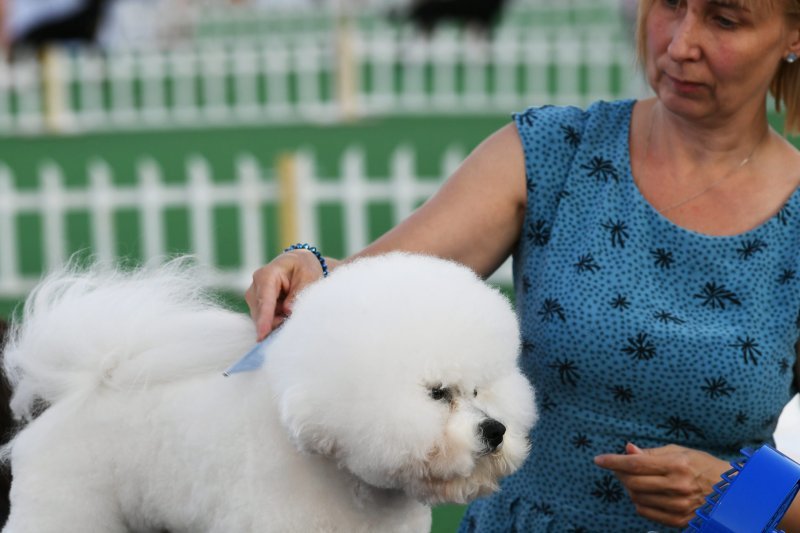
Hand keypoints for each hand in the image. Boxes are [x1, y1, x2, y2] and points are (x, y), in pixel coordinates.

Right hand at [245, 249, 330, 339]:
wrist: (298, 263)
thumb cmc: (303, 268)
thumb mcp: (308, 277)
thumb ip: (298, 294)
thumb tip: (288, 311)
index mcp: (267, 275)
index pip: (264, 300)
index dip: (264, 319)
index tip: (262, 335)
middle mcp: (256, 285)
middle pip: (260, 313)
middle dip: (275, 322)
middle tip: (294, 322)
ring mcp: (254, 296)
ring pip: (261, 318)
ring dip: (277, 321)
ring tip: (293, 314)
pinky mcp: (256, 305)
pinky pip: (264, 319)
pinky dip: (276, 321)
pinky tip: (286, 316)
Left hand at [593, 442, 728, 527]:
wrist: (731, 491)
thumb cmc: (702, 465)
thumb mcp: (678, 451)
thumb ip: (650, 453)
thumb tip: (627, 449)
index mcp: (676, 466)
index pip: (635, 463)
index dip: (613, 461)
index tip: (599, 460)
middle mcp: (677, 487)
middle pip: (632, 482)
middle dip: (619, 474)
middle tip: (619, 468)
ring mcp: (679, 506)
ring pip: (637, 498)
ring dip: (629, 488)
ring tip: (635, 479)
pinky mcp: (680, 520)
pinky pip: (646, 512)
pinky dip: (639, 502)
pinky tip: (645, 493)